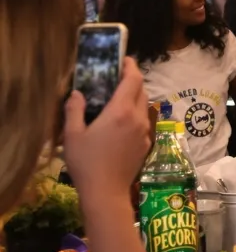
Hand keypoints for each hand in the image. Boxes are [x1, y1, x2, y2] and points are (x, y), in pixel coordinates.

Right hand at [62, 58, 150, 203]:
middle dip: (132, 80)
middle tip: (117, 78)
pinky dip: (136, 114)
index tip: (124, 59)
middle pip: (142, 90)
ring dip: (135, 97)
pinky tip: (122, 122)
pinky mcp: (147, 144)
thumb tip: (77, 93)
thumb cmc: (86, 163)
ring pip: (145, 106)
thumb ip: (74, 110)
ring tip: (118, 99)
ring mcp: (145, 131)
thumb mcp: (73, 135)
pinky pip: (144, 121)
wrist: (106, 192)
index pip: (133, 79)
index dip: (131, 66)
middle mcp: (137, 118)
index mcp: (120, 111)